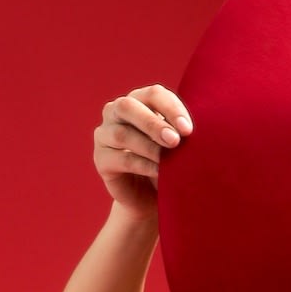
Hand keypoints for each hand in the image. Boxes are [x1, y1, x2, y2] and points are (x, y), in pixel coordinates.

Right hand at [93, 84, 192, 216]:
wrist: (153, 197)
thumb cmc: (171, 164)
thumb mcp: (179, 145)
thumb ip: (181, 132)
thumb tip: (189, 131)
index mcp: (141, 101)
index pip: (154, 94)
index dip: (171, 109)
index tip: (188, 130)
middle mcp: (117, 112)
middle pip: (128, 106)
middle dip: (153, 123)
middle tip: (175, 141)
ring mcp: (105, 134)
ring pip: (122, 134)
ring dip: (149, 147)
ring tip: (168, 161)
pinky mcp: (101, 159)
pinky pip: (121, 159)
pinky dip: (143, 165)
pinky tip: (159, 173)